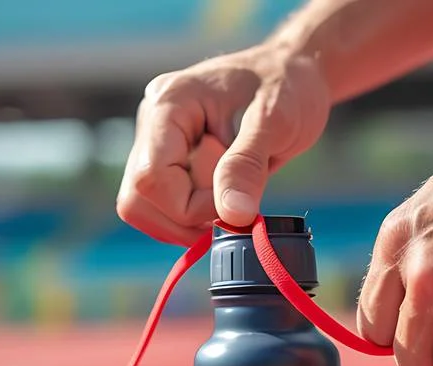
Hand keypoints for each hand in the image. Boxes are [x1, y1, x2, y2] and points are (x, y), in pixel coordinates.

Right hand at [117, 47, 330, 242]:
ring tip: (232, 202)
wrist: (294, 74)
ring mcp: (159, 143)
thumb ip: (248, 165)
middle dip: (185, 219)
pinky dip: (193, 219)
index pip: (151, 177)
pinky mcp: (172, 161)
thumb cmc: (288, 85)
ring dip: (187, 223)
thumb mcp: (277, 121)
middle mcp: (154, 123)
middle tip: (233, 209)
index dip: (190, 207)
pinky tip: (226, 201)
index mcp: (170, 104)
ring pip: (144, 209)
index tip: (235, 203)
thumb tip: (232, 214)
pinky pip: (164, 207)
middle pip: (137, 199)